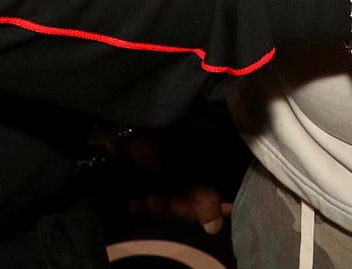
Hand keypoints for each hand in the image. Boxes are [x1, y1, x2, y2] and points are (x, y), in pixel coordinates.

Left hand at [118, 128, 235, 236]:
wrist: (129, 123)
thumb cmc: (165, 145)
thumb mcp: (189, 171)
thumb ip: (205, 198)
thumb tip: (215, 228)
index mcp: (213, 160)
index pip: (222, 192)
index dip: (210, 208)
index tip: (193, 211)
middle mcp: (198, 164)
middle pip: (196, 200)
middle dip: (180, 208)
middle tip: (167, 203)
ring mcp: (175, 168)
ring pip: (175, 198)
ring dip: (161, 206)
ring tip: (149, 200)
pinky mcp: (154, 171)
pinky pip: (156, 193)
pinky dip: (147, 201)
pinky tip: (136, 203)